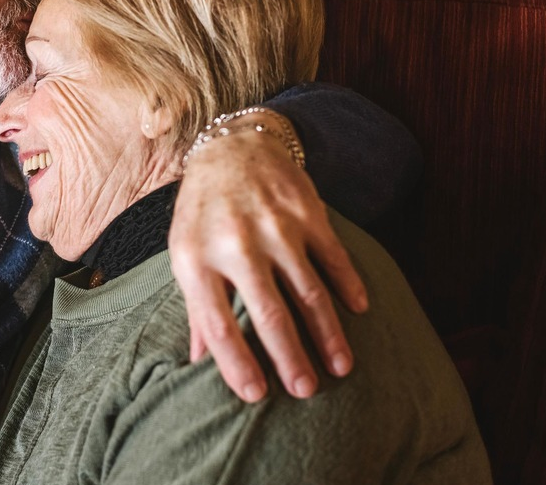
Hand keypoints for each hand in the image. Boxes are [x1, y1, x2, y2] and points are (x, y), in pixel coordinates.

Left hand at [168, 116, 367, 401]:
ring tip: (340, 367)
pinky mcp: (307, 212)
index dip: (236, 363)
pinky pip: (333, 256)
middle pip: (268, 313)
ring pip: (308, 290)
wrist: (232, 148)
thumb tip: (196, 363)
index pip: (217, 323)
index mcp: (197, 259)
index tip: (256, 396)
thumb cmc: (203, 213)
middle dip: (290, 357)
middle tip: (306, 391)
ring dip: (327, 333)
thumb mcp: (186, 255)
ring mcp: (275, 226)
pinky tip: (359, 311)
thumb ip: (196, 308)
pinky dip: (348, 285)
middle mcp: (236, 243)